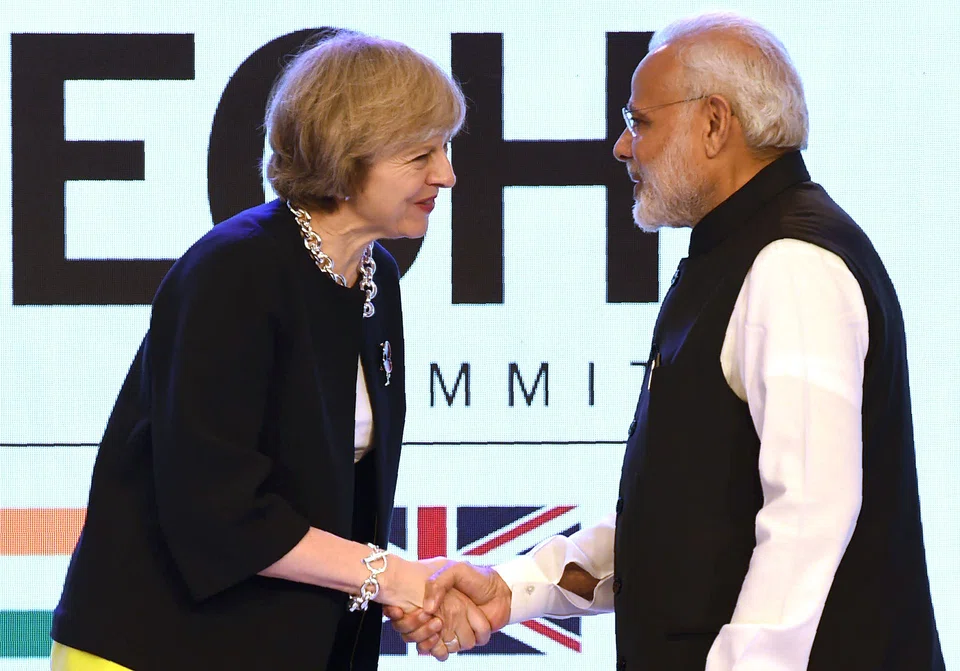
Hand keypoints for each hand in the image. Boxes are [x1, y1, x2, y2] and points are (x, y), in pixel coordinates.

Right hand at [384, 560, 510, 657]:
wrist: (504, 592)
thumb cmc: (479, 578)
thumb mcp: (457, 570)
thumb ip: (439, 583)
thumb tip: (428, 610)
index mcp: (432, 597)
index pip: (406, 612)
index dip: (401, 615)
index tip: (397, 611)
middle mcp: (437, 614)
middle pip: (412, 632)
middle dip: (416, 630)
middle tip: (429, 620)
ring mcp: (448, 628)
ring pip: (427, 643)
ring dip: (430, 640)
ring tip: (437, 629)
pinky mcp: (460, 640)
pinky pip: (445, 651)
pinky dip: (443, 650)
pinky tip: (444, 642)